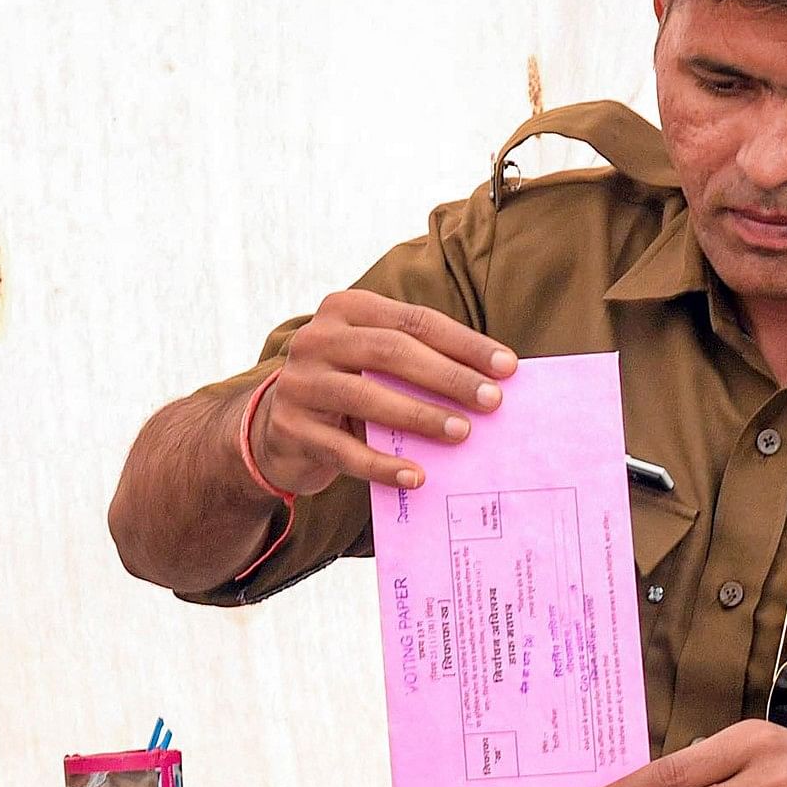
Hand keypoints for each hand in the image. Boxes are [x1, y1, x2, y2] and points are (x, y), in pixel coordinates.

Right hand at [250, 290, 516, 495]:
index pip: (414, 320)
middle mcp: (316, 339)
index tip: (508, 368)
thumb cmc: (349, 389)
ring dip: (420, 416)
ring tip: (462, 433)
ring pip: (367, 397)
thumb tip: (491, 382)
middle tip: (492, 401)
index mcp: (345, 309)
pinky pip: (345, 450)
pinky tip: (417, 476)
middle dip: (448, 377)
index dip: (463, 343)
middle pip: (391, 352)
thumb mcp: (374, 362)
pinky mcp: (292, 430)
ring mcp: (299, 384)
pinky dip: (384, 466)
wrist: (279, 430)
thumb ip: (418, 361)